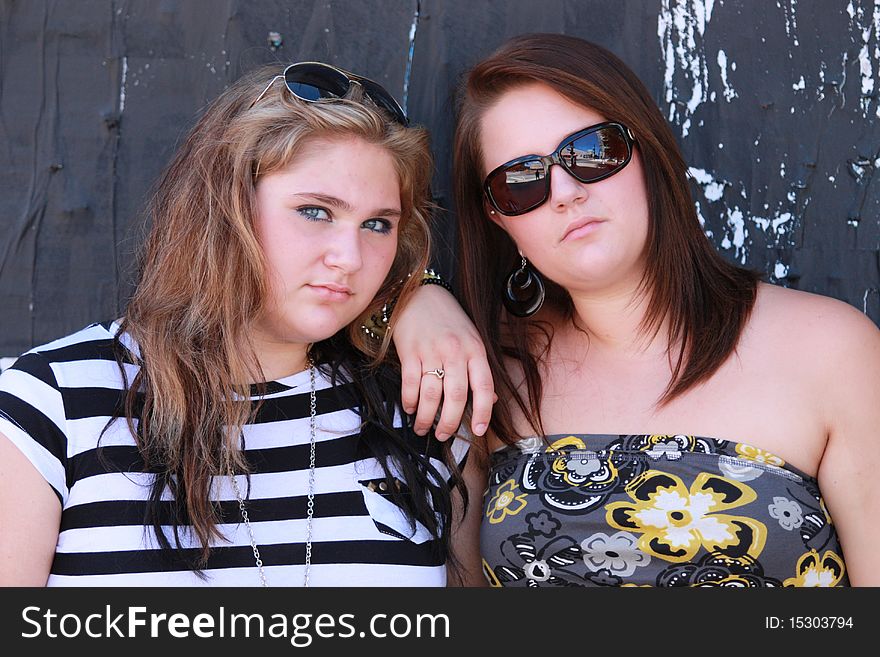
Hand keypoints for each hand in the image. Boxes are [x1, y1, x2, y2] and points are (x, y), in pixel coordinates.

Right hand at [392, 284, 494, 438]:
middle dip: (450, 423)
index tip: (479, 430)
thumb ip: (479, 368)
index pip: (483, 386)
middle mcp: (455, 352)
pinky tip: (411, 408)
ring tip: (423, 428)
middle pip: (456, 397)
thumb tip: (490, 399)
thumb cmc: (448, 320)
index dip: (483, 412)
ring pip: (431, 396)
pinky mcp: (409, 352)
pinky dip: (410, 402)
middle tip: (444, 435)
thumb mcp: (472, 339)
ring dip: (426, 418)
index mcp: (475, 349)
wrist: (419, 294)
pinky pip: (410, 385)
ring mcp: (431, 352)